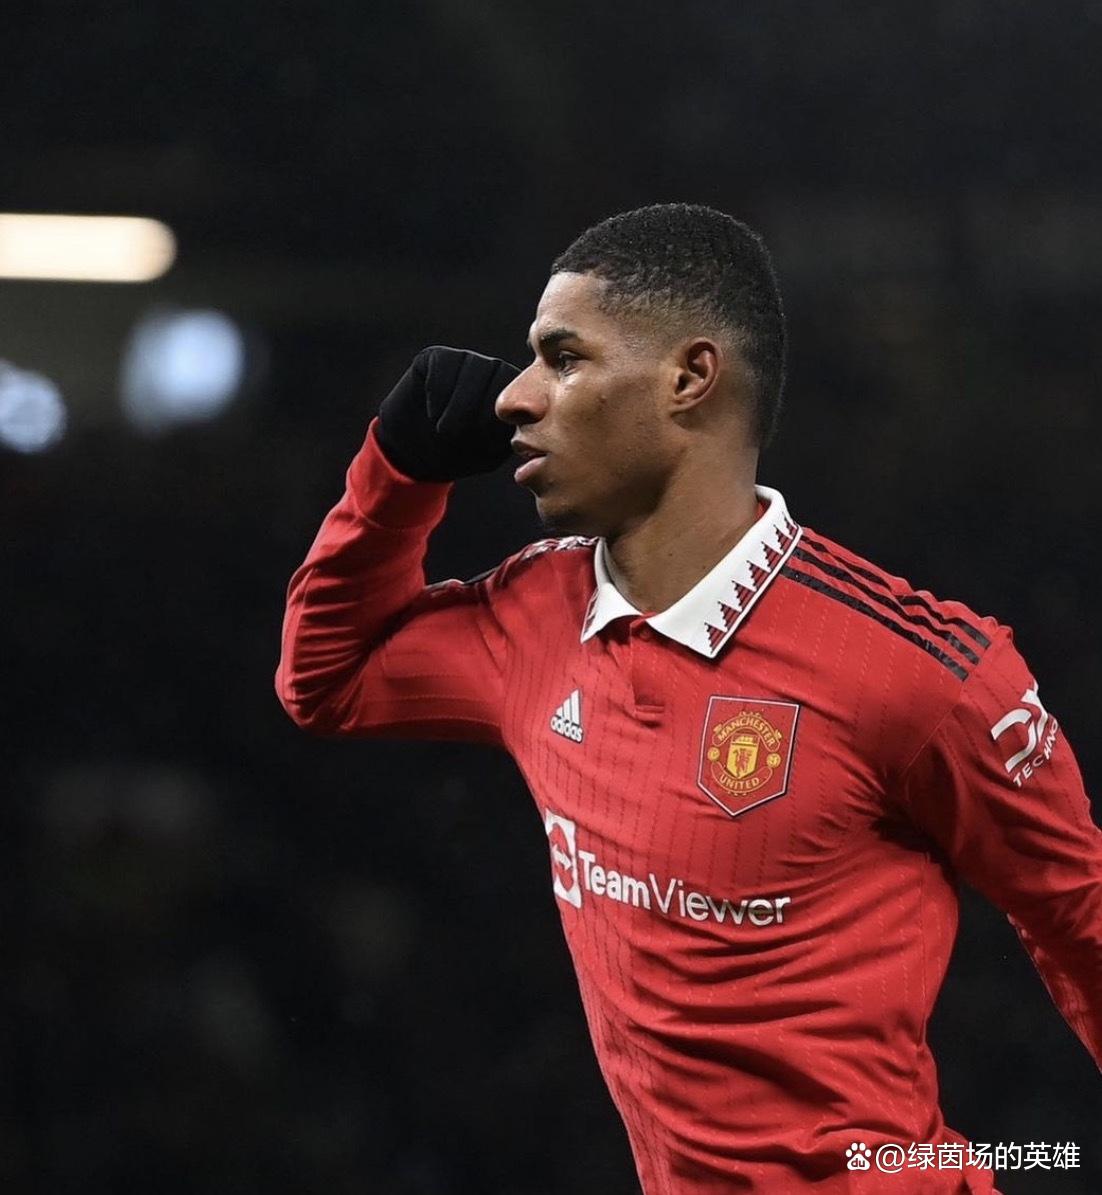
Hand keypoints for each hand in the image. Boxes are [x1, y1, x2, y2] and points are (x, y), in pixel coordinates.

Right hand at [375, 346, 518, 481]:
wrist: (414, 452)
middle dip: (474, 416)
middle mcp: (494, 370)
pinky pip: (442, 371)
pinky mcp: (436, 357)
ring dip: (454, 410)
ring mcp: (466, 360)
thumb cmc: (457, 454)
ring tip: (442, 429)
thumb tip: (527, 416)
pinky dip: (435, 398)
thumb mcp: (490, 453)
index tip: (480, 444)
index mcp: (515, 393)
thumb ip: (509, 434)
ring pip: (470, 375)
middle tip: (455, 438)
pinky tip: (431, 410)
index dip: (496, 424)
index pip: (519, 397)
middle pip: (495, 382)